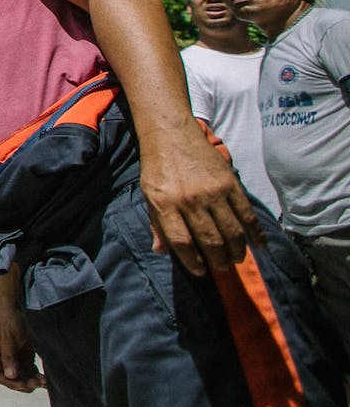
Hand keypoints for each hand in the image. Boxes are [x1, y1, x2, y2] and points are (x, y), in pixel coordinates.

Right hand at [0, 297, 44, 392]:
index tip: (23, 384)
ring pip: (22, 375)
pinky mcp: (24, 354)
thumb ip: (8, 357)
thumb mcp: (7, 337)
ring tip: (45, 382)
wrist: (16, 303)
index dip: (9, 382)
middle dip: (23, 382)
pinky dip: (36, 374)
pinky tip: (45, 378)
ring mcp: (13, 356)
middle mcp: (1, 357)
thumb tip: (11, 376)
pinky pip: (30, 369)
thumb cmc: (7, 318)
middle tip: (37, 383)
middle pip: (11, 377)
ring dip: (32, 380)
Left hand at [140, 129, 263, 275]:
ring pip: (232, 231)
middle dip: (219, 260)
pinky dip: (256, 232)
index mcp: (165, 204)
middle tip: (223, 268)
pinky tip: (259, 245)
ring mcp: (212, 191)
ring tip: (237, 259)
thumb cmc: (157, 167)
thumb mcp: (148, 195)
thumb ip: (156, 224)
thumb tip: (161, 252)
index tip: (200, 272)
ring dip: (238, 251)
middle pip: (210, 240)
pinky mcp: (230, 183)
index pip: (182, 242)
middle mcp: (190, 200)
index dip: (192, 262)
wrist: (171, 134)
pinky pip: (247, 213)